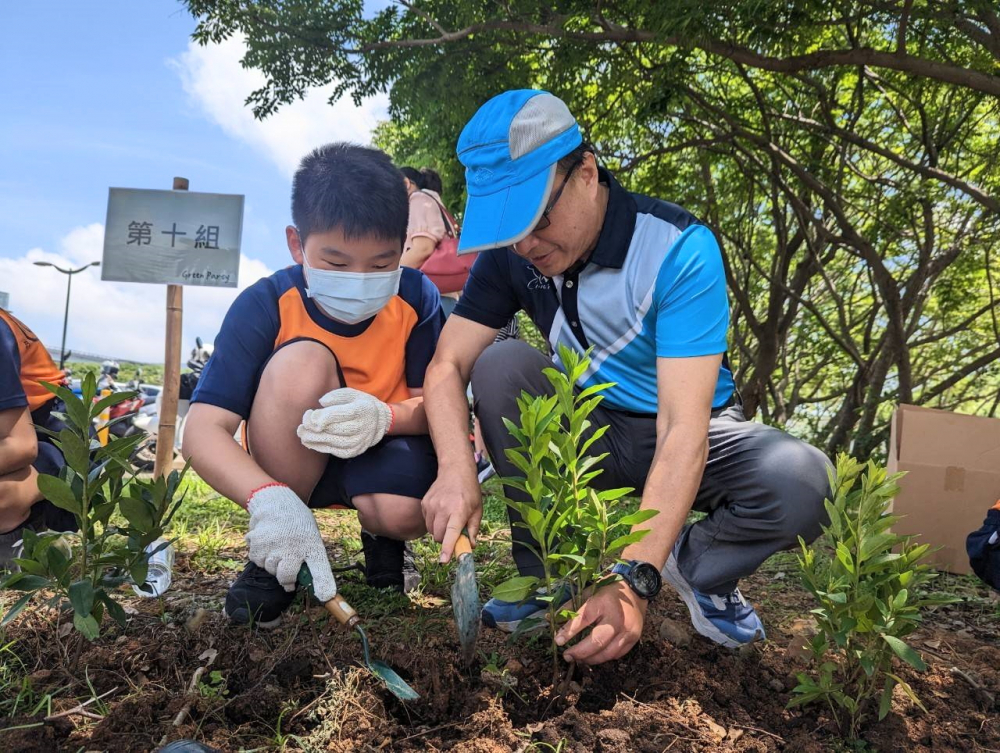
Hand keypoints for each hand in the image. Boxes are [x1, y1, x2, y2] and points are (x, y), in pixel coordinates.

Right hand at [244, 484, 336, 600]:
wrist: (278, 502)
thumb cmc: (297, 526)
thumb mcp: (310, 540)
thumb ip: (309, 563)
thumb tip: (310, 589)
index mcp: (312, 545)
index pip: (320, 568)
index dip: (323, 584)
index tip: (326, 597)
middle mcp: (294, 545)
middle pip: (286, 577)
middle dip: (285, 576)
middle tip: (286, 562)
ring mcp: (275, 544)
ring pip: (269, 568)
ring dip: (271, 562)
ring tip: (278, 545)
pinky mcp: (258, 541)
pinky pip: (256, 559)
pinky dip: (259, 554)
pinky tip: (267, 541)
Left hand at [297, 388, 392, 458]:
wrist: (380, 422)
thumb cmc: (360, 404)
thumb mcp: (351, 394)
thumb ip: (335, 396)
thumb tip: (320, 403)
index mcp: (359, 410)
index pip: (336, 415)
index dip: (319, 417)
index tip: (309, 414)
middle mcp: (360, 427)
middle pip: (331, 429)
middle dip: (312, 428)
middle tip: (300, 427)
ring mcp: (357, 441)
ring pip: (331, 442)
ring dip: (313, 439)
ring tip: (301, 435)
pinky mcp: (353, 451)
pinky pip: (333, 451)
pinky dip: (320, 446)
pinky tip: (310, 442)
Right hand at [421, 464, 482, 562]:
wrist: (455, 470)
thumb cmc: (469, 491)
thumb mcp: (477, 509)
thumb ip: (473, 529)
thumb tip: (470, 546)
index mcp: (459, 510)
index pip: (451, 532)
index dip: (447, 548)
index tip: (444, 560)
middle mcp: (443, 508)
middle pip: (438, 536)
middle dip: (445, 540)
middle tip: (454, 532)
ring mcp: (432, 505)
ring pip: (431, 531)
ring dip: (439, 531)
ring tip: (448, 518)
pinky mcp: (424, 503)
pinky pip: (427, 522)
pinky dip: (434, 522)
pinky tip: (442, 512)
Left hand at [556, 580, 647, 664]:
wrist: (637, 588)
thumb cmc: (609, 590)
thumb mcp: (588, 591)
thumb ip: (571, 606)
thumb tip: (550, 619)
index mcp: (603, 602)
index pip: (583, 619)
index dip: (569, 631)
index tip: (558, 641)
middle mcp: (617, 618)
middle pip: (597, 642)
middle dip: (579, 652)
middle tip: (567, 656)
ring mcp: (628, 630)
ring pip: (607, 653)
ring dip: (590, 659)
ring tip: (578, 659)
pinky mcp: (634, 639)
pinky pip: (616, 654)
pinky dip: (603, 657)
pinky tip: (594, 655)